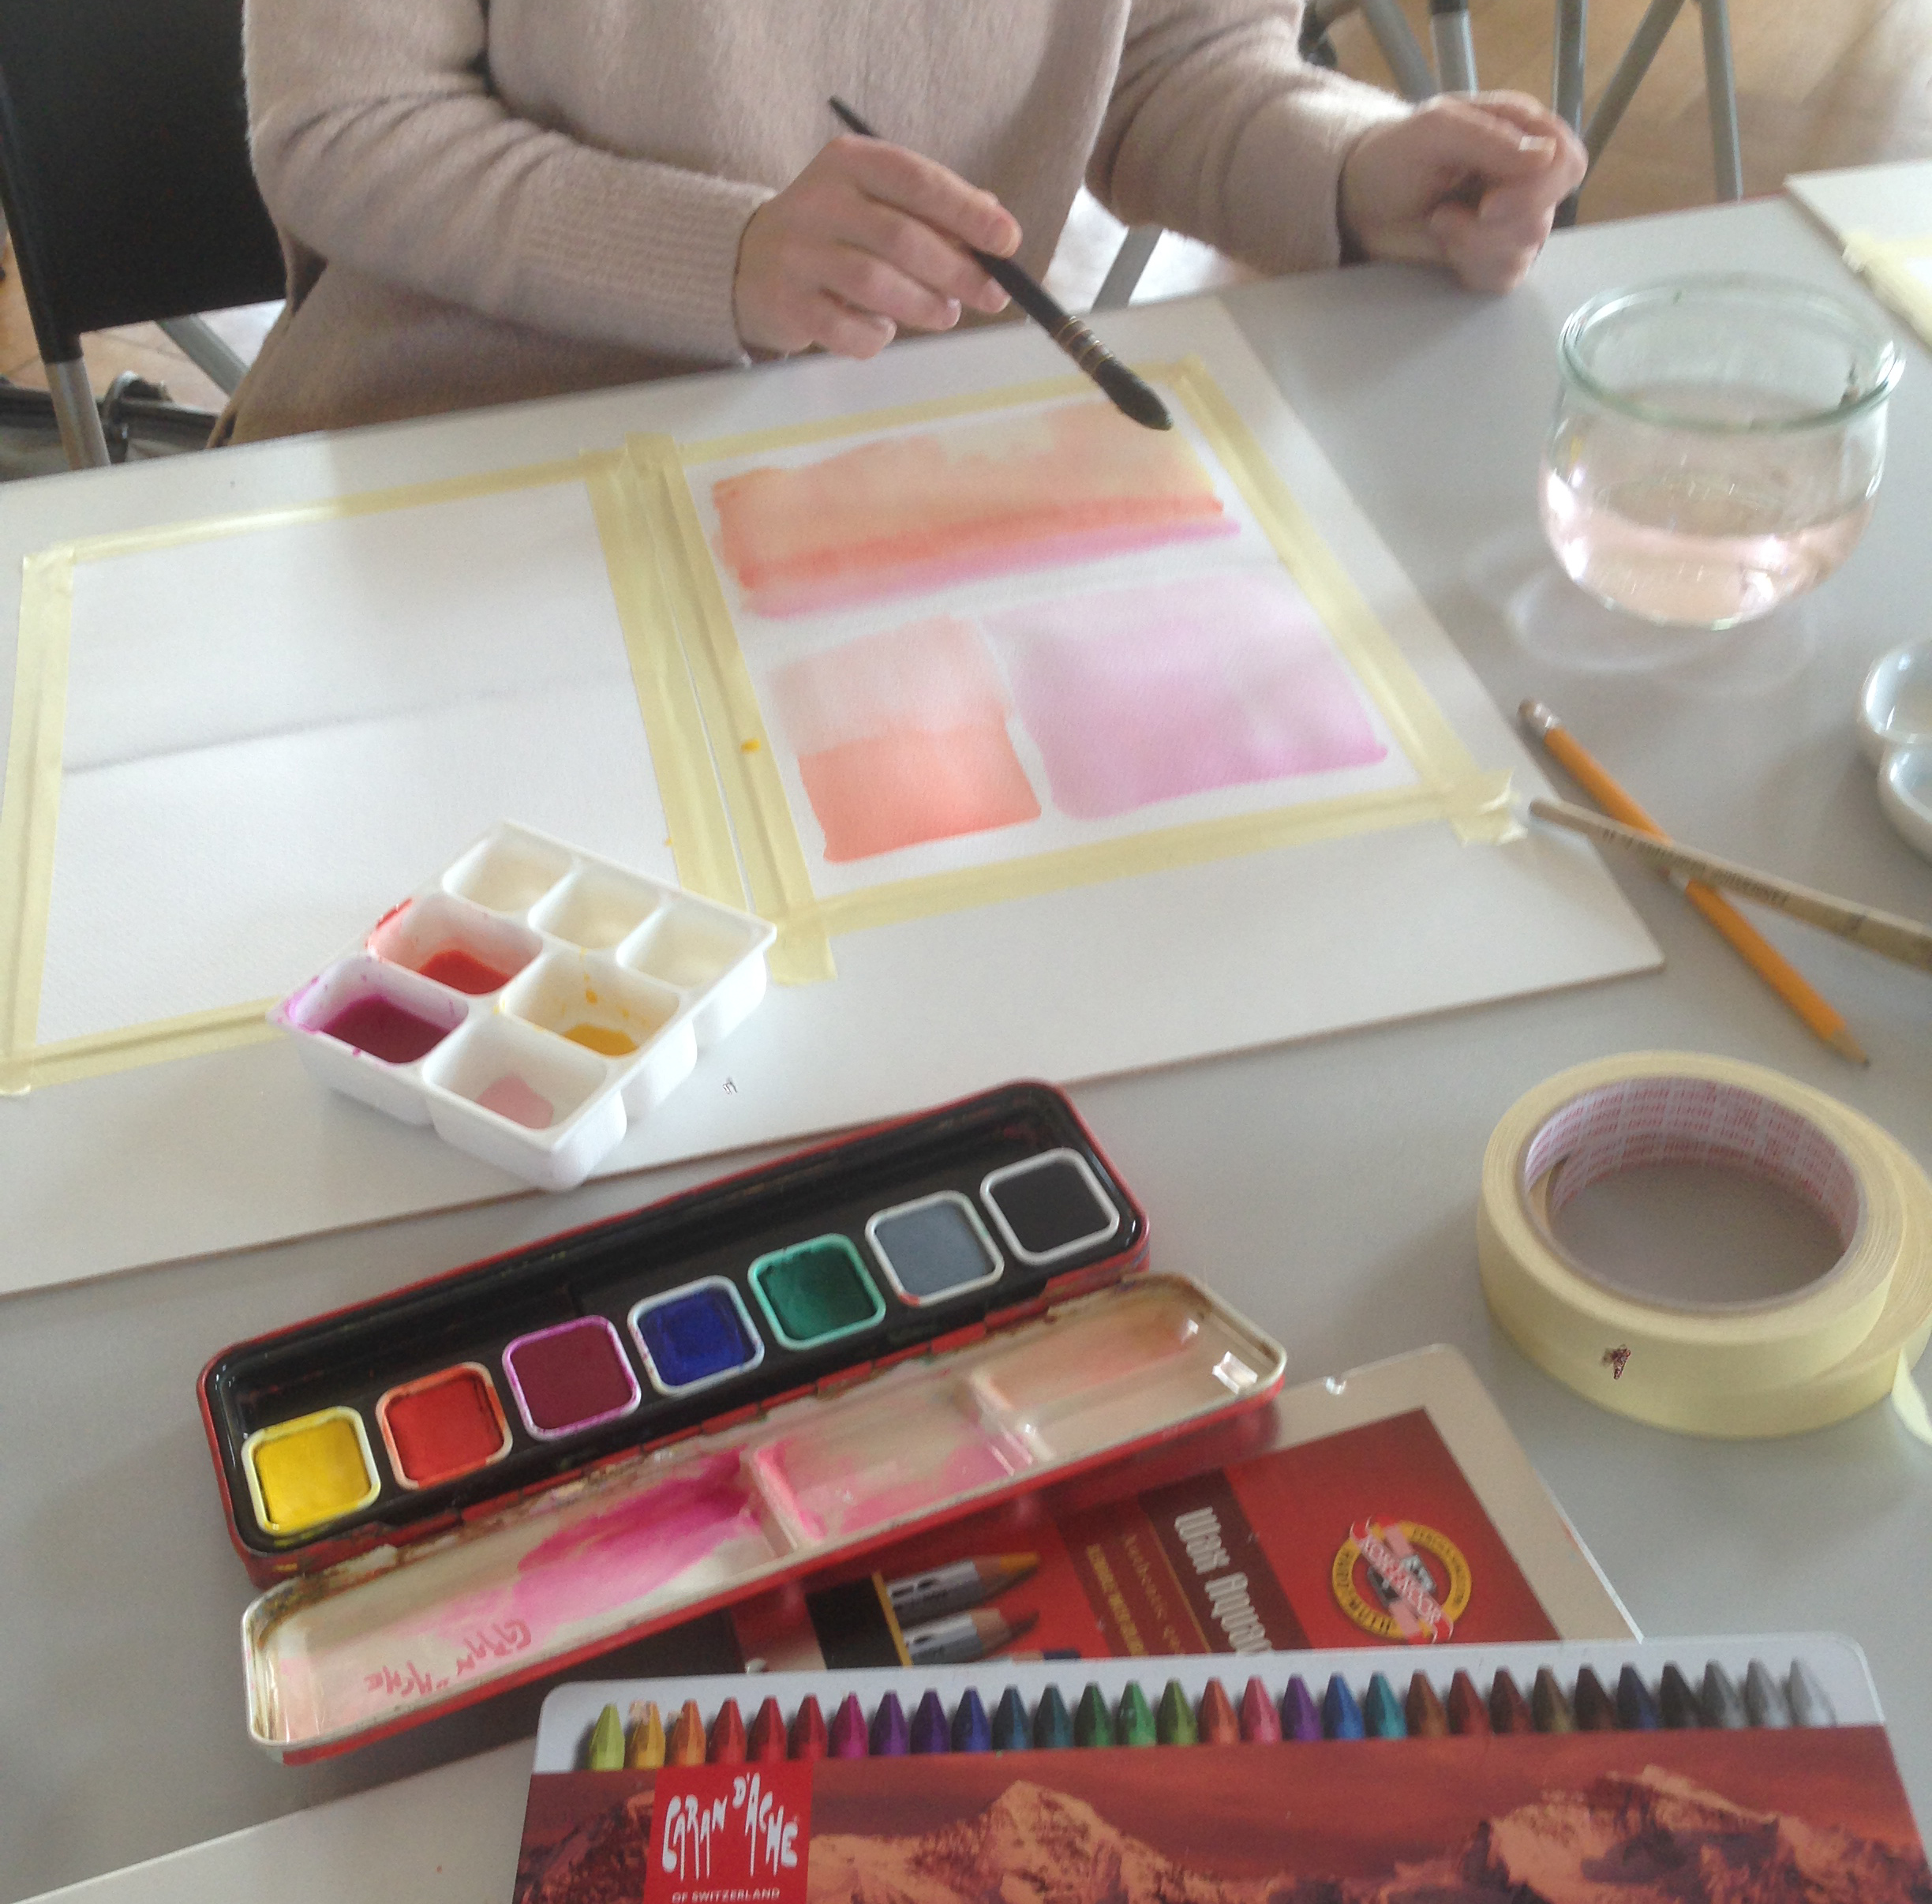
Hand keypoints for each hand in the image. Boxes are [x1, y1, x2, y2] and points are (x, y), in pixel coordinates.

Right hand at [734, 134, 1019, 357]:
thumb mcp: (878, 201)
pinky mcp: (787, 302)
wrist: (748, 260)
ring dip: (923, 306)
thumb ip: (933, 209)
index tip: (1008, 241)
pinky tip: (884, 331)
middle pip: (901, 237)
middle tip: (991, 295)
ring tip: (945, 314)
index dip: (968, 213)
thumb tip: (996, 226)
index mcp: (850, 162)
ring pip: (875, 283)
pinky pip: (846, 329)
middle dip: (957, 271)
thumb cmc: (836, 231)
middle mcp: (820, 200)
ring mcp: (798, 252)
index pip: (917, 180)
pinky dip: (877, 337)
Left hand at [1339, 93, 1587, 291]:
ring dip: (1473, 245)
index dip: (1538, 190)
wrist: (1360, 201)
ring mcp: (1514, 219)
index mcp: (1524, 132)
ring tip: (1438, 223)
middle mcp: (1527, 176)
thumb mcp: (1434, 130)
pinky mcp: (1494, 255)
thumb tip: (1546, 157)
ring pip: (1525, 250)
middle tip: (1444, 216)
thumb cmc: (1396, 155)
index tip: (1489, 205)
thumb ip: (1488, 138)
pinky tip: (1447, 248)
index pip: (1566, 162)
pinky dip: (1472, 269)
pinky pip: (1506, 277)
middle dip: (1492, 227)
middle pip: (1546, 214)